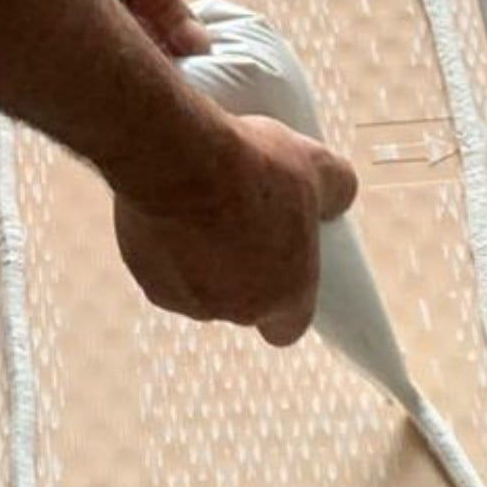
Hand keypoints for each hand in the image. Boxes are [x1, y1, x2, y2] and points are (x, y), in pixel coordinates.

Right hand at [112, 114, 358, 345]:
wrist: (178, 159)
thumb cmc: (251, 167)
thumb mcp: (314, 164)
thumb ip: (338, 190)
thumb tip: (341, 196)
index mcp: (285, 294)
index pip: (288, 327)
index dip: (286, 304)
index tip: (282, 271)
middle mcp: (235, 309)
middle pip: (240, 301)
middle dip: (240, 268)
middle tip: (241, 220)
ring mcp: (186, 299)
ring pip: (197, 285)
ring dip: (201, 257)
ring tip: (203, 206)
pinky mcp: (145, 278)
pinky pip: (160, 267)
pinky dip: (165, 243)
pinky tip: (172, 205)